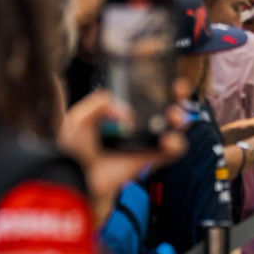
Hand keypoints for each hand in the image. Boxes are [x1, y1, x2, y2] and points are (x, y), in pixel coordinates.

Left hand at [59, 89, 186, 224]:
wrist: (73, 178)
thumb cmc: (73, 151)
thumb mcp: (79, 117)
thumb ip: (100, 103)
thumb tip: (128, 113)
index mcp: (121, 113)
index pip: (146, 95)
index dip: (159, 85)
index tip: (166, 76)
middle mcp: (137, 126)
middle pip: (165, 106)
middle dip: (178, 95)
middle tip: (178, 90)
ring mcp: (145, 143)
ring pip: (174, 127)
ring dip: (180, 118)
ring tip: (173, 116)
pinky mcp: (149, 161)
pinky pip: (171, 152)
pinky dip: (176, 144)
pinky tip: (167, 140)